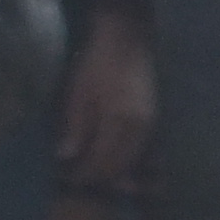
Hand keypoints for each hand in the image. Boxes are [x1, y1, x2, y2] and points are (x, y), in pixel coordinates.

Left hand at [58, 11, 155, 183]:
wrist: (126, 38)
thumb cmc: (97, 62)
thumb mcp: (79, 92)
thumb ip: (75, 127)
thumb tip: (66, 158)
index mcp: (121, 124)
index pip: (103, 163)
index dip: (86, 174)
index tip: (69, 181)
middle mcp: (141, 131)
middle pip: (121, 166)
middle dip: (101, 177)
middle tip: (80, 181)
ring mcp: (151, 125)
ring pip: (134, 160)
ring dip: (116, 172)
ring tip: (95, 174)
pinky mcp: (153, 119)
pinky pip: (143, 150)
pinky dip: (129, 160)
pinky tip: (116, 162)